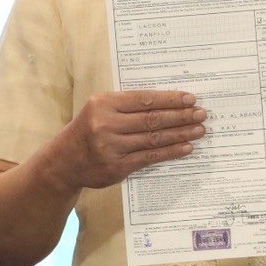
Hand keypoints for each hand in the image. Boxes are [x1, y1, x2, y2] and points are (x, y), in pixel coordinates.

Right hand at [46, 90, 205, 190]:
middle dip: (180, 116)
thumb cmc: (87, 130)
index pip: (144, 99)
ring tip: (199, 130)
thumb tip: (167, 103)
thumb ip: (126, 106)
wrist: (65, 161)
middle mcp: (106, 124)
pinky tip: (185, 147)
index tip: (190, 99)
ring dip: (180, 134)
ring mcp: (112, 147)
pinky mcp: (117, 166)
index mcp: (103, 104)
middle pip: (152, 118)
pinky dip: (170, 151)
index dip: (170, 99)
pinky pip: (150, 156)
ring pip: (154, 138)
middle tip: (201, 114)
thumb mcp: (99, 110)